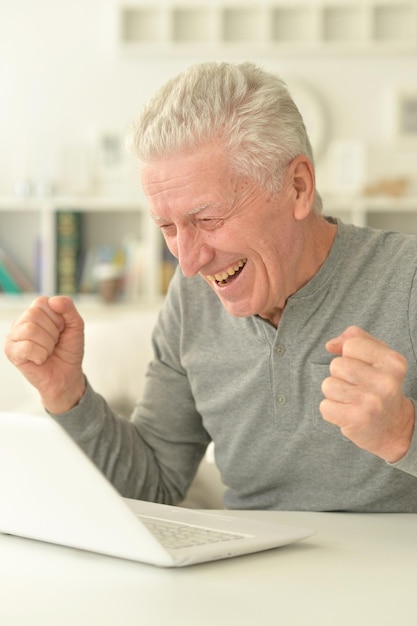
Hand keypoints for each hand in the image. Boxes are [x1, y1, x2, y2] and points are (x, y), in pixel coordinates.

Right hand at [4, 295, 85, 413]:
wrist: (67, 375)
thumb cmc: (68, 350)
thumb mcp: (76, 325)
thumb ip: (68, 308)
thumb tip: (54, 301)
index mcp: (35, 312)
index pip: (42, 302)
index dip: (58, 318)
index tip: (60, 331)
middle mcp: (21, 322)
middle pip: (34, 315)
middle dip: (52, 332)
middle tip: (54, 343)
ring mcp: (13, 337)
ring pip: (30, 330)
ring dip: (47, 345)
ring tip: (48, 351)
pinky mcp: (11, 352)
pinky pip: (26, 347)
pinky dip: (40, 355)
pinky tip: (41, 359)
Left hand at [320, 326, 414, 462]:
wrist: (393, 427)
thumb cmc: (379, 386)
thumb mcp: (377, 357)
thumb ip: (355, 339)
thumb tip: (330, 345)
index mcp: (394, 361)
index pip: (351, 344)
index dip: (350, 355)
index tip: (364, 370)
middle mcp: (386, 381)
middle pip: (337, 364)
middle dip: (340, 375)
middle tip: (357, 388)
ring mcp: (372, 401)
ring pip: (328, 385)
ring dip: (335, 394)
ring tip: (353, 400)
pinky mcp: (357, 419)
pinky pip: (324, 406)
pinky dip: (331, 411)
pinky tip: (348, 413)